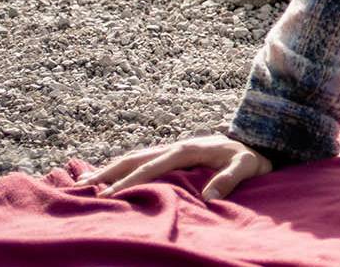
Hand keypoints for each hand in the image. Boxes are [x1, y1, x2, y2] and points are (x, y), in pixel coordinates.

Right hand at [76, 134, 272, 200]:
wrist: (257, 143)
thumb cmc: (251, 158)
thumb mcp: (247, 167)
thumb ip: (230, 178)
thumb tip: (209, 196)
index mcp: (189, 149)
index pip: (154, 165)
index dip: (132, 179)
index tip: (111, 193)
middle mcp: (176, 146)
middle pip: (135, 158)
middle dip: (109, 171)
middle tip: (82, 186)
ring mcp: (173, 149)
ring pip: (134, 157)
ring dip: (110, 168)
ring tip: (84, 181)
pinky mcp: (173, 155)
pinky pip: (142, 160)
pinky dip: (122, 168)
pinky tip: (108, 177)